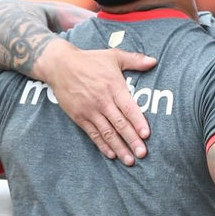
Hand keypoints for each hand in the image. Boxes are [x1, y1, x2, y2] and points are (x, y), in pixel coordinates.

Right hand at [41, 44, 157, 164]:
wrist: (60, 65)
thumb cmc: (90, 60)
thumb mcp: (113, 55)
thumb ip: (135, 60)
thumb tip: (154, 61)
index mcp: (113, 86)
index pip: (128, 108)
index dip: (138, 122)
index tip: (146, 135)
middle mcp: (102, 100)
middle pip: (120, 124)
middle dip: (132, 140)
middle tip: (142, 153)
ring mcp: (90, 110)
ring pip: (107, 132)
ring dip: (119, 148)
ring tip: (129, 160)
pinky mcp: (79, 117)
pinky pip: (93, 134)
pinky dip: (102, 145)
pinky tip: (111, 154)